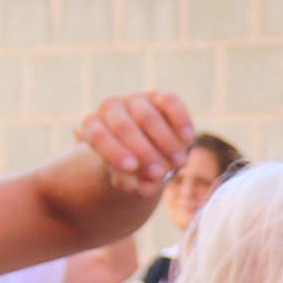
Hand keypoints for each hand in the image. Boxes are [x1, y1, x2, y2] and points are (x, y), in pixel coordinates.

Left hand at [73, 92, 194, 225]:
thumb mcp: (127, 178)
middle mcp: (111, 108)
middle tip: (160, 173)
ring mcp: (136, 99)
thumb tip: (147, 187)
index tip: (132, 167)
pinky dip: (180, 120)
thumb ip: (134, 183)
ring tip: (179, 164)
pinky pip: (170, 101)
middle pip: (124, 126)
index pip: (97, 135)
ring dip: (165, 142)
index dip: (114, 151)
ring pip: (147, 117)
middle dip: (144, 151)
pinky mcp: (159, 96)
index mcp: (93, 126)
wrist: (147, 151)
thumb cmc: (132, 166)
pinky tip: (189, 138)